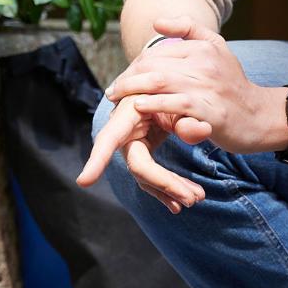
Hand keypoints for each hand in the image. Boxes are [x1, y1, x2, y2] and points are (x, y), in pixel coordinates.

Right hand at [74, 94, 205, 210]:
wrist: (162, 85)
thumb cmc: (166, 88)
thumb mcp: (178, 97)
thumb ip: (189, 114)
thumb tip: (203, 130)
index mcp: (126, 115)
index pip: (109, 140)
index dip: (97, 160)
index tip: (84, 181)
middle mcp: (124, 135)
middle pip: (140, 167)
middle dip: (165, 184)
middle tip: (193, 199)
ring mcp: (132, 147)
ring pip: (147, 177)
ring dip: (171, 189)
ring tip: (197, 198)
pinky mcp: (142, 154)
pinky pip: (152, 177)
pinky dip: (168, 188)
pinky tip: (180, 202)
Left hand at [104, 18, 287, 156]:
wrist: (259, 116)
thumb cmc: (232, 85)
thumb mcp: (217, 48)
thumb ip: (189, 29)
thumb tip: (157, 22)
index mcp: (203, 47)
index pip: (157, 52)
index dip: (134, 66)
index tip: (122, 80)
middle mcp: (204, 64)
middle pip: (153, 65)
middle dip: (128, 78)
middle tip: (113, 92)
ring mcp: (208, 88)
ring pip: (160, 82)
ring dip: (132, 90)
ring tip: (117, 98)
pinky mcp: (210, 111)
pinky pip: (175, 105)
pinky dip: (153, 104)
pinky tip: (138, 106)